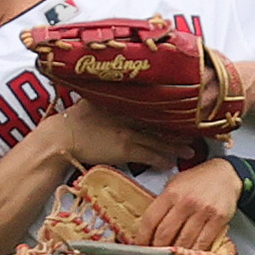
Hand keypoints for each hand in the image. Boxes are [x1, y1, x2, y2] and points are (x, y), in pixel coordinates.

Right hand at [45, 100, 194, 170]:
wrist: (61, 137)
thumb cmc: (72, 120)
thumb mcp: (91, 101)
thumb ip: (106, 97)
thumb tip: (114, 91)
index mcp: (121, 103)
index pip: (150, 107)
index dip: (167, 111)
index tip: (182, 113)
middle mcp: (128, 115)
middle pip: (158, 124)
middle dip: (177, 130)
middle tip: (194, 134)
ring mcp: (127, 132)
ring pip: (157, 141)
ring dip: (174, 147)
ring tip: (188, 151)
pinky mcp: (124, 149)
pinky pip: (148, 156)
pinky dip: (160, 159)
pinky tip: (170, 163)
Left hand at [135, 159, 241, 250]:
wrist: (225, 173)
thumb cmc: (197, 181)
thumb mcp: (174, 184)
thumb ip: (162, 203)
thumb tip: (148, 228)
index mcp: (171, 193)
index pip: (150, 220)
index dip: (142, 237)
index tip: (140, 247)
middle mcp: (186, 202)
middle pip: (165, 234)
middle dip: (157, 250)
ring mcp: (203, 211)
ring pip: (184, 242)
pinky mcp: (219, 219)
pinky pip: (203, 243)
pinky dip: (194, 253)